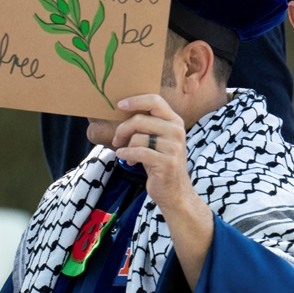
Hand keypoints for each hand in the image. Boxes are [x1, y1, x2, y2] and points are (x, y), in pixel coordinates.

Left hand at [113, 94, 195, 209]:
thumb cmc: (160, 163)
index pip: (155, 100)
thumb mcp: (158, 140)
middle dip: (122, 129)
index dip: (135, 100)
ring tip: (126, 155)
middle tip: (116, 139)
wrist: (175, 191)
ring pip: (138, 137)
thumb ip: (148, 125)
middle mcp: (177, 131)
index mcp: (175, 122)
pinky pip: (138, 153)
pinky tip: (127, 160)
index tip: (119, 105)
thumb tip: (123, 109)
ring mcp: (174, 147)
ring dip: (125, 147)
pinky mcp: (167, 162)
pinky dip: (127, 155)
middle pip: (140, 119)